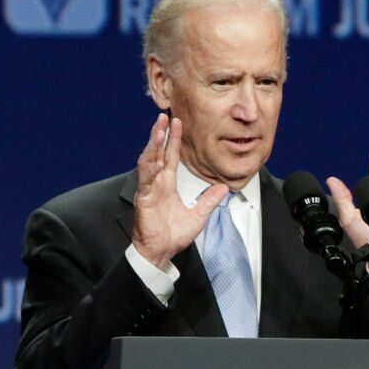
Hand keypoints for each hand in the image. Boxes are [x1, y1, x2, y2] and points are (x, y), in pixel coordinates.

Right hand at [132, 113, 228, 266]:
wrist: (161, 252)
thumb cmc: (173, 235)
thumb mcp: (199, 215)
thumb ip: (209, 200)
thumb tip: (224, 188)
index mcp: (167, 184)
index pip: (170, 156)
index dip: (173, 140)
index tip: (177, 122)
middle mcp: (157, 183)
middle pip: (158, 153)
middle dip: (161, 134)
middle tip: (165, 116)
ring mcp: (149, 190)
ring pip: (149, 161)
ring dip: (153, 145)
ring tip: (158, 129)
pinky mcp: (144, 199)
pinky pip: (146, 180)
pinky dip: (150, 168)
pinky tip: (156, 158)